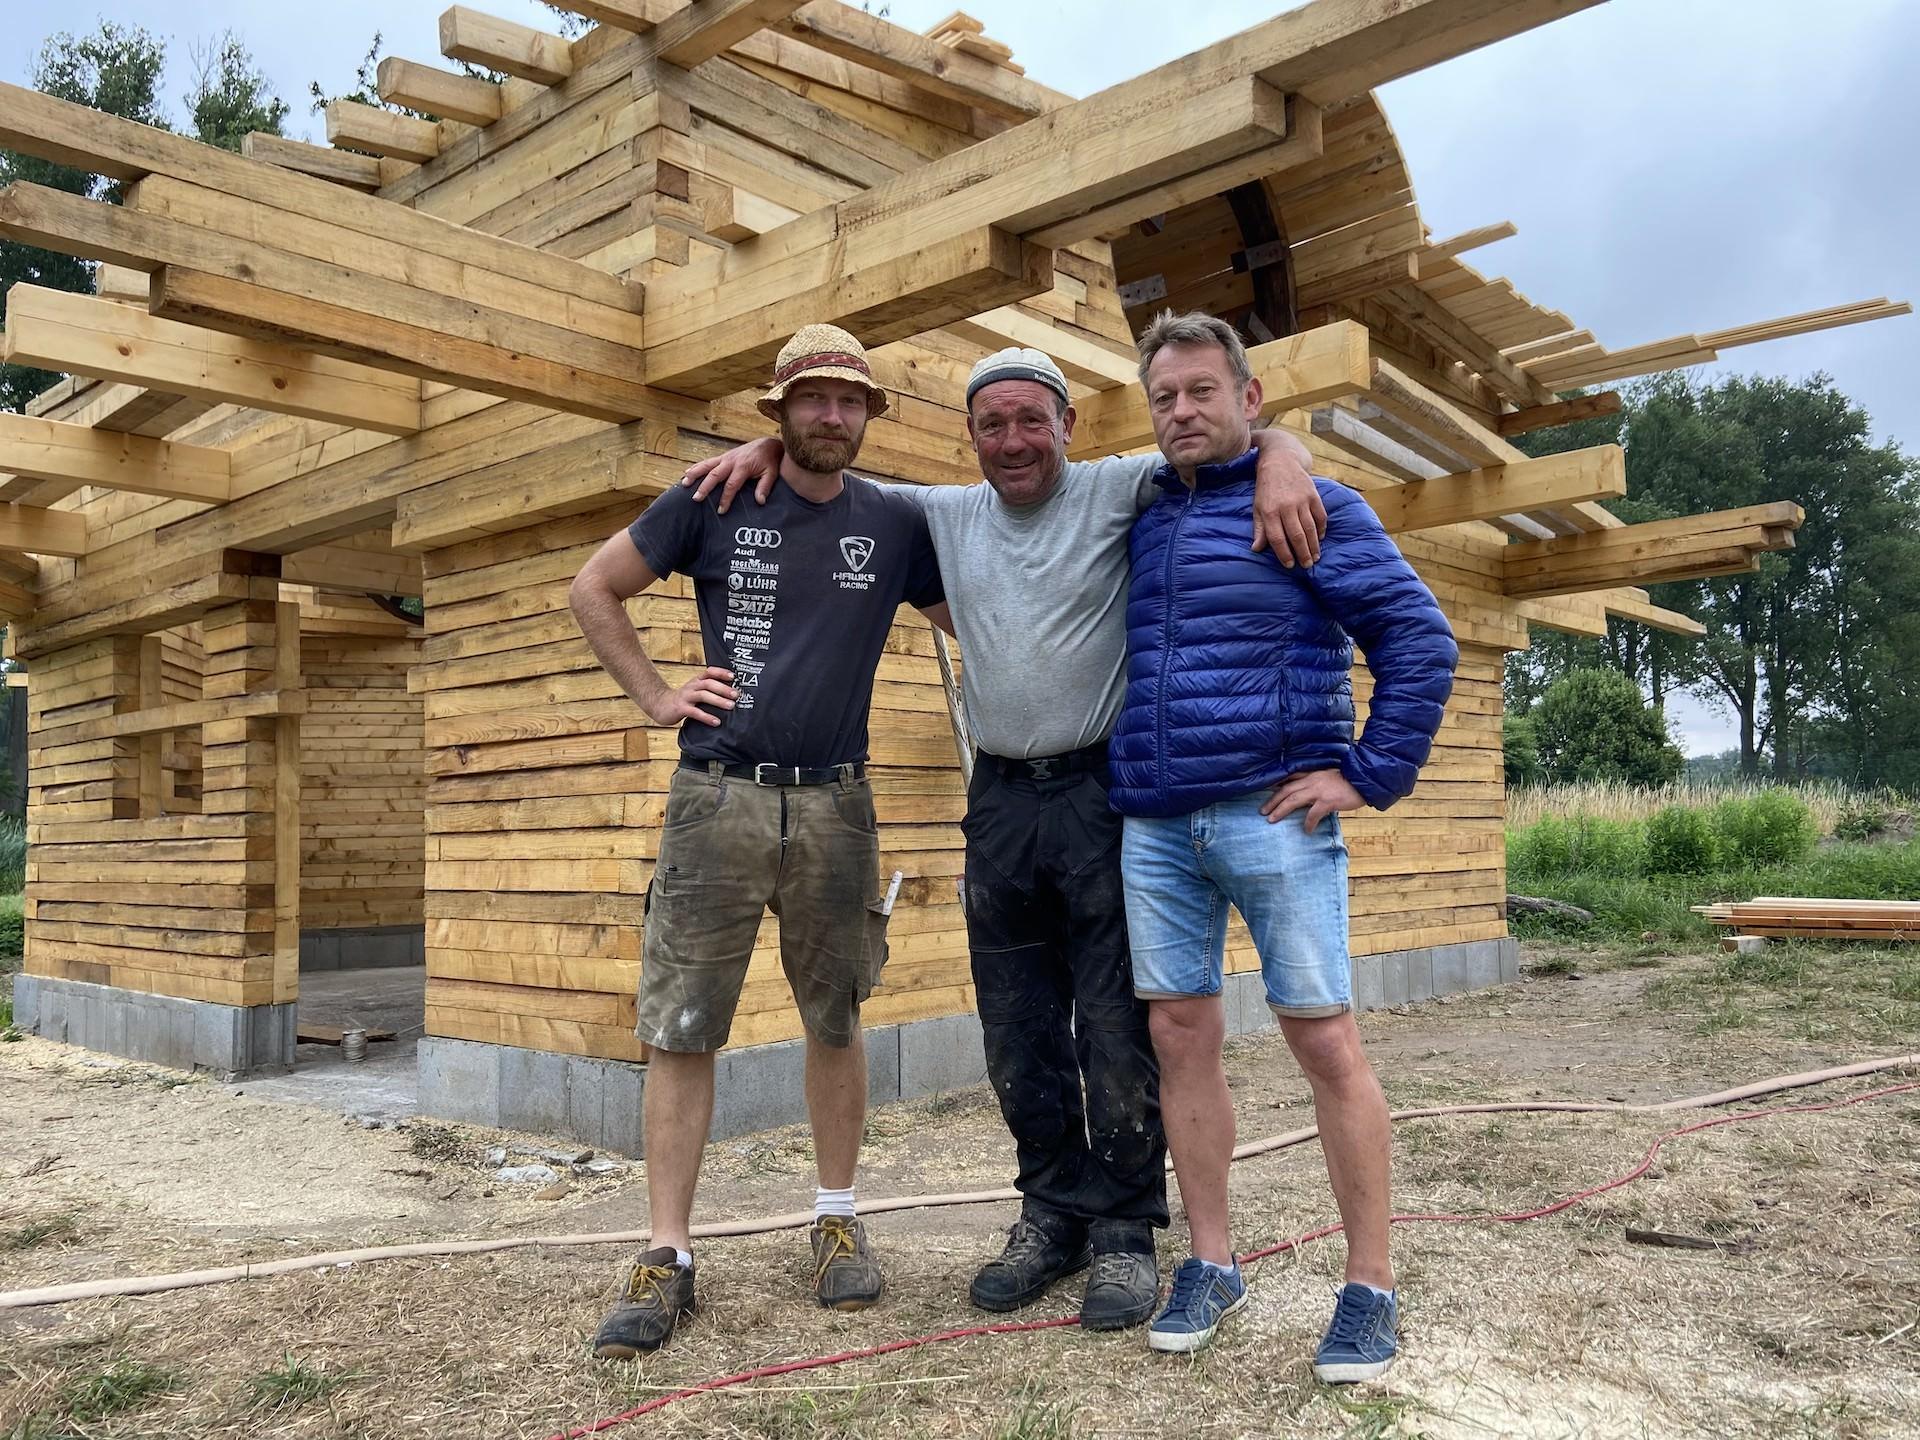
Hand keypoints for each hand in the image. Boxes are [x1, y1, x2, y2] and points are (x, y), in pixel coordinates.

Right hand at [644, 666, 736, 727]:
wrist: (660, 705)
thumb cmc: (683, 699)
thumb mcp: (695, 690)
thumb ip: (708, 690)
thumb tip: (730, 694)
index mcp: (696, 681)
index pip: (709, 672)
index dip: (721, 672)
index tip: (733, 676)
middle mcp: (692, 686)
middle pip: (708, 683)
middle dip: (723, 688)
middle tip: (736, 695)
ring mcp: (686, 697)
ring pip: (703, 695)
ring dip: (718, 700)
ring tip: (730, 706)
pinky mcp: (681, 709)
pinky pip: (695, 712)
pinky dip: (707, 717)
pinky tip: (716, 721)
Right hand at [681, 436, 782, 513]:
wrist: (768, 444)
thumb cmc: (769, 460)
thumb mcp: (771, 473)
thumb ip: (765, 487)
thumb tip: (760, 501)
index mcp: (743, 467)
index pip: (731, 485)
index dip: (725, 499)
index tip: (721, 511)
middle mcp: (731, 461)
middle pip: (714, 475)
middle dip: (704, 487)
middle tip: (696, 498)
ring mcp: (725, 457)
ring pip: (706, 465)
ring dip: (694, 474)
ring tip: (684, 483)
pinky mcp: (723, 456)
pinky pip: (707, 462)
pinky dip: (696, 467)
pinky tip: (687, 473)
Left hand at [1249, 429, 1325, 566]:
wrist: (1281, 461)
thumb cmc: (1266, 488)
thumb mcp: (1258, 507)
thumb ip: (1259, 529)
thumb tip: (1256, 549)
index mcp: (1269, 511)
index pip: (1277, 538)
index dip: (1284, 553)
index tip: (1290, 565)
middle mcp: (1286, 506)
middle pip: (1296, 535)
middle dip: (1302, 553)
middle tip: (1306, 565)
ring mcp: (1301, 500)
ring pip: (1310, 528)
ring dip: (1314, 545)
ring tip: (1315, 557)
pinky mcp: (1313, 495)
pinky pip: (1320, 516)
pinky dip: (1321, 529)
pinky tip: (1320, 538)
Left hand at [1261, 769, 1364, 831]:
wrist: (1365, 780)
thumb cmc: (1349, 781)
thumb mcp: (1329, 777)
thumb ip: (1317, 783)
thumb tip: (1309, 795)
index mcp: (1312, 774)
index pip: (1290, 778)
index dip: (1277, 785)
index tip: (1266, 792)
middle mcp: (1312, 781)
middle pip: (1286, 790)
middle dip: (1273, 800)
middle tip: (1262, 811)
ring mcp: (1319, 790)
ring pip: (1293, 800)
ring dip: (1280, 810)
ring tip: (1271, 819)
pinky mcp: (1328, 801)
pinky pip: (1313, 814)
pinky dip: (1308, 823)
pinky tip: (1306, 831)